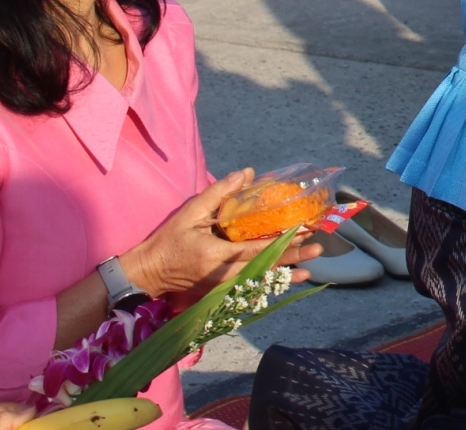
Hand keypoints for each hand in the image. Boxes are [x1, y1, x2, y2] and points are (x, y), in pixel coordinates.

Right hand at [121, 170, 324, 300]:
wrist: (147, 273)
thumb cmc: (167, 241)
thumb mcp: (190, 213)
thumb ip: (218, 194)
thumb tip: (246, 174)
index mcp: (217, 256)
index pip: (257, 249)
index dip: (282, 242)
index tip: (304, 232)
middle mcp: (224, 275)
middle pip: (264, 267)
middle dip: (292, 258)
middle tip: (318, 250)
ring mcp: (222, 287)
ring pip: (260, 281)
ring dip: (285, 275)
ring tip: (310, 271)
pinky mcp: (220, 292)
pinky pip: (250, 288)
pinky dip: (269, 284)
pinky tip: (285, 283)